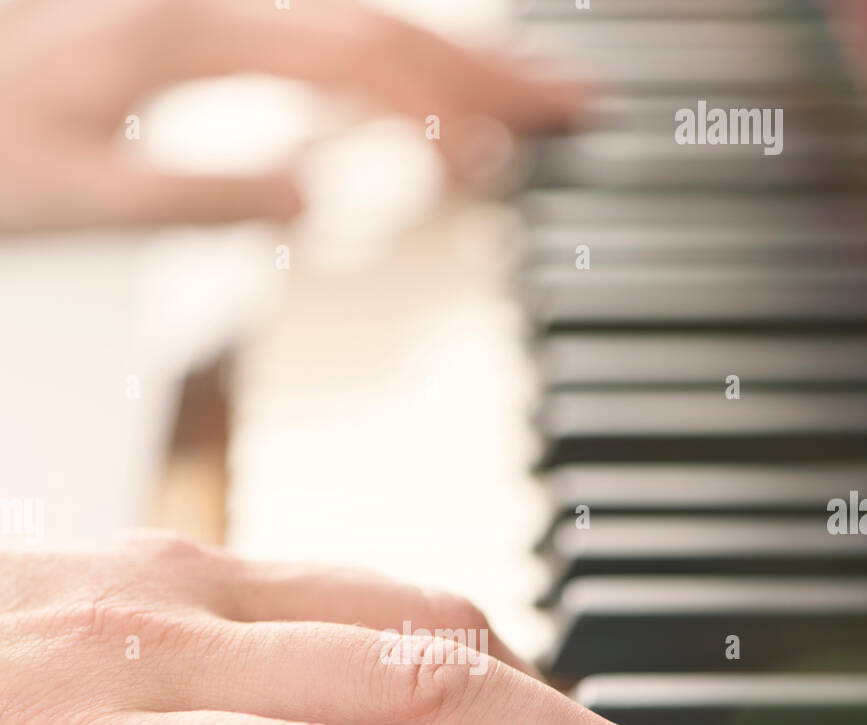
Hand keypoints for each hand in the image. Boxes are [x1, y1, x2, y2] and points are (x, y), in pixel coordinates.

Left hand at [0, 0, 581, 231]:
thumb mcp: (79, 196)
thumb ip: (202, 197)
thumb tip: (312, 203)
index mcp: (190, 34)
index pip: (359, 57)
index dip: (449, 100)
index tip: (523, 137)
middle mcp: (205, 3)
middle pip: (377, 23)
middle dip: (480, 65)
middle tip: (566, 101)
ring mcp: (200, 8)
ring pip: (350, 18)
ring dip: (439, 56)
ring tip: (512, 95)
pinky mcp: (189, 28)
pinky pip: (307, 36)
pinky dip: (376, 61)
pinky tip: (398, 88)